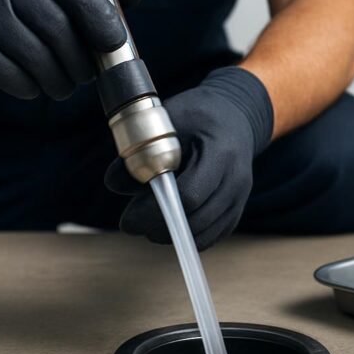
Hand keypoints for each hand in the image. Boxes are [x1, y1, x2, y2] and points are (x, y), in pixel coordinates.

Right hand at [0, 0, 139, 99]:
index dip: (100, 20)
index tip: (113, 43)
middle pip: (56, 27)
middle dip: (79, 60)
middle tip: (85, 75)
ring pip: (33, 54)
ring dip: (57, 79)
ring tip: (63, 86)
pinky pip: (6, 71)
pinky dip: (27, 86)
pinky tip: (34, 85)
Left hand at [104, 66, 273, 249]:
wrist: (237, 118)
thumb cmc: (199, 116)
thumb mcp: (168, 121)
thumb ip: (140, 149)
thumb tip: (113, 183)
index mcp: (221, 154)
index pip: (190, 196)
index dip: (156, 212)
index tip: (129, 219)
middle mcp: (236, 180)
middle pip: (197, 220)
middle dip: (159, 228)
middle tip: (131, 224)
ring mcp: (240, 198)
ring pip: (205, 234)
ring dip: (172, 235)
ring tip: (147, 224)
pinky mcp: (236, 210)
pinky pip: (212, 236)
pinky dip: (187, 237)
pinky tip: (167, 225)